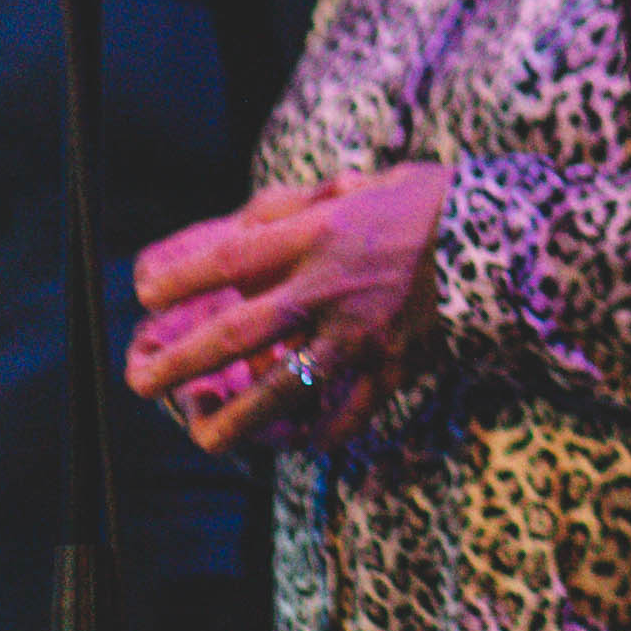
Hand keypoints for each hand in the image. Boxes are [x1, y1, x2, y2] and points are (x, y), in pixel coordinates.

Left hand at [125, 167, 449, 455]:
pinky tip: (297, 441)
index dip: (179, 279)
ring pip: (286, 388)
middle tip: (140, 380)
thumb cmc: (408, 204)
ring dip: (236, 418)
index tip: (144, 293)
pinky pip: (351, 412)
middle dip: (182, 362)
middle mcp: (331, 286)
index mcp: (317, 235)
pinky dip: (322, 433)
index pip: (229, 260)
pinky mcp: (393, 362)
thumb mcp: (342, 189)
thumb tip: (222, 238)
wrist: (490, 233)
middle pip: (240, 333)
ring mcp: (362, 332)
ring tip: (202, 435)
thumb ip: (281, 214)